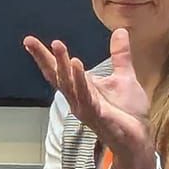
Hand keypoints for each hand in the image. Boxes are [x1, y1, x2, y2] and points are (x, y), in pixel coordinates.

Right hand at [22, 27, 157, 168]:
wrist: (138, 138)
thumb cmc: (128, 113)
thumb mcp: (124, 77)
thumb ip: (120, 55)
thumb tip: (120, 31)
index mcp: (81, 88)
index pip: (58, 69)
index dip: (44, 55)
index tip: (29, 40)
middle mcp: (77, 98)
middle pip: (55, 75)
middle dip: (43, 58)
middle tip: (29, 41)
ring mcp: (84, 107)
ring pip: (68, 84)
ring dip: (62, 64)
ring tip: (57, 45)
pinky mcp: (96, 114)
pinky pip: (85, 95)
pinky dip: (80, 80)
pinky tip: (76, 63)